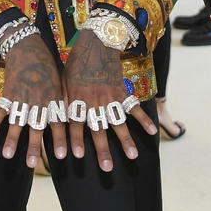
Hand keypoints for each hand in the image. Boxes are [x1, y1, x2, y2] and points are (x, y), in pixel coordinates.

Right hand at [0, 33, 66, 167]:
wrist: (28, 47)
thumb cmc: (48, 67)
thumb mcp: (61, 84)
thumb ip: (63, 103)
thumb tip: (71, 122)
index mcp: (53, 99)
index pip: (58, 123)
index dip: (59, 139)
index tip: (60, 156)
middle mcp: (38, 100)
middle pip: (36, 126)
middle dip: (34, 145)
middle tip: (32, 163)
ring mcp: (22, 97)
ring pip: (16, 121)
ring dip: (12, 139)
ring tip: (7, 155)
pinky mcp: (8, 92)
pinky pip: (0, 110)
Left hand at [62, 31, 156, 172]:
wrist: (96, 42)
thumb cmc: (76, 62)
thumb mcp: (63, 80)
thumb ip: (63, 101)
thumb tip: (58, 118)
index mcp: (76, 99)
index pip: (75, 124)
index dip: (76, 140)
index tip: (77, 156)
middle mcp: (93, 100)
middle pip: (98, 129)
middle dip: (102, 150)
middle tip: (107, 168)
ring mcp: (109, 97)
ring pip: (118, 123)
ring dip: (126, 141)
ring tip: (133, 157)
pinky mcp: (121, 91)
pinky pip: (134, 107)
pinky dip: (143, 120)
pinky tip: (152, 133)